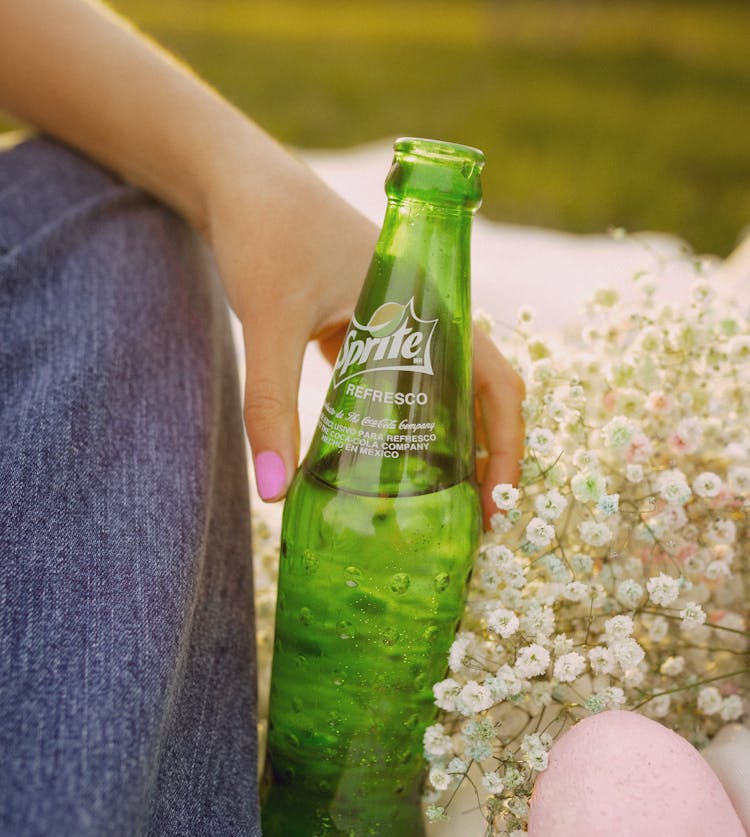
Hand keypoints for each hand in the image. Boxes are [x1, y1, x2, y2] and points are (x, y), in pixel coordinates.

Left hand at [205, 133, 523, 525]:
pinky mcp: (370, 328)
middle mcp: (428, 313)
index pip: (496, 382)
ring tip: (440, 504)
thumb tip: (274, 493)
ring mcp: (401, 321)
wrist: (236, 178)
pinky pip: (406, 382)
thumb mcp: (270, 322)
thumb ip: (269, 405)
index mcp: (432, 303)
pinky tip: (389, 462)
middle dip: (487, 457)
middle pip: (482, 394)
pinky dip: (411, 424)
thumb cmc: (263, 232)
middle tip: (473, 520)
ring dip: (454, 443)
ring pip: (447, 390)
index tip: (497, 503)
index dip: (508, 445)